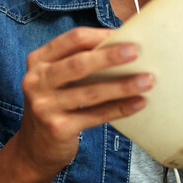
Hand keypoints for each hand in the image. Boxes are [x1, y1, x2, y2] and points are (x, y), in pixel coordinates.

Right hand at [11, 28, 151, 175]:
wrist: (35, 148)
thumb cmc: (55, 104)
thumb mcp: (56, 79)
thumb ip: (79, 63)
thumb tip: (124, 47)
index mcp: (38, 60)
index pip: (72, 40)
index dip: (100, 35)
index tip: (125, 34)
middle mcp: (36, 81)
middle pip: (79, 64)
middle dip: (110, 56)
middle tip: (137, 52)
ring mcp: (45, 106)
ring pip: (91, 92)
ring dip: (122, 85)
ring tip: (147, 80)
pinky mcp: (58, 128)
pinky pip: (95, 115)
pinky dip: (120, 108)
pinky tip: (139, 103)